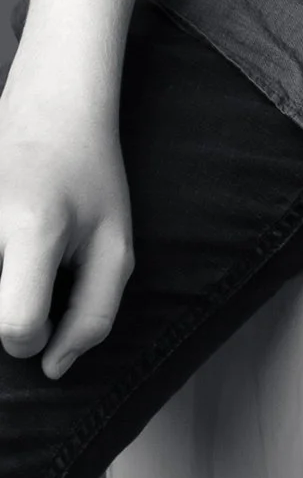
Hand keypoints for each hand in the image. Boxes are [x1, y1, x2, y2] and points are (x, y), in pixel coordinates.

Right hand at [0, 77, 133, 376]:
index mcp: (33, 227)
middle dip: (6, 310)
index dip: (36, 335)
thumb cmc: (89, 178)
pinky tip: (3, 251)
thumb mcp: (115, 243)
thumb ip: (94, 315)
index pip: (15, 326)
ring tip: (13, 256)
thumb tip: (52, 369)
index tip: (48, 311)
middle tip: (26, 268)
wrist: (48, 108)